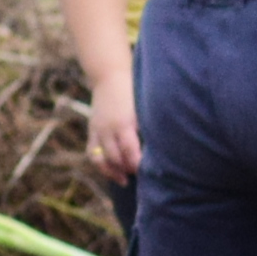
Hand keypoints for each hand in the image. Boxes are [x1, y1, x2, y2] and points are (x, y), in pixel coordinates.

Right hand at [86, 71, 142, 186]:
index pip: (130, 151)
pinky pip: (92, 153)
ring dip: (113, 171)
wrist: (110, 75)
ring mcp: (98, 130)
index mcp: (124, 123)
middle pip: (115, 158)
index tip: (149, 173)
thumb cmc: (134, 90)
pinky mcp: (92, 130)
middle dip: (127, 169)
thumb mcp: (144, 107)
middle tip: (142, 177)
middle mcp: (108, 128)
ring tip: (125, 180)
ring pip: (101, 159)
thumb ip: (150, 126)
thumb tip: (164, 148)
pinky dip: (101, 165)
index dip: (137, 164)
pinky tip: (112, 172)